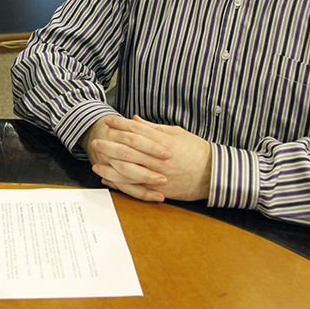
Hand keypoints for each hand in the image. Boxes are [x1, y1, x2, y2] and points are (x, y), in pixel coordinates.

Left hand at [83, 114, 211, 201]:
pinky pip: (135, 187)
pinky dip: (120, 183)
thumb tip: (135, 119)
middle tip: (96, 140)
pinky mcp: (159, 189)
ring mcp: (158, 175)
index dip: (120, 125)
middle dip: (110, 144)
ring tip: (96, 162)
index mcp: (164, 142)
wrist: (213, 175)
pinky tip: (108, 179)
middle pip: (128, 149)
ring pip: (128, 169)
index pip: (137, 131)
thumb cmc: (196, 151)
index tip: (108, 121)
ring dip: (110, 166)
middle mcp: (159, 159)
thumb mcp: (178, 133)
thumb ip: (154, 128)